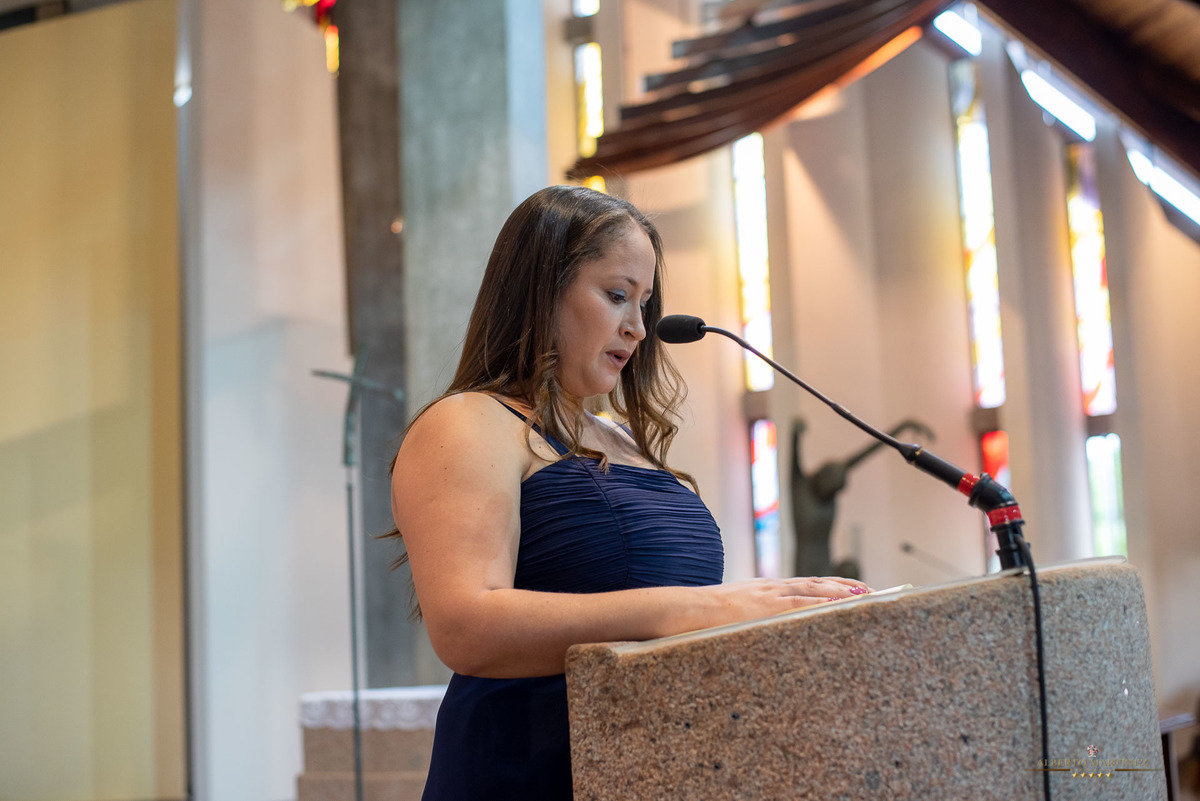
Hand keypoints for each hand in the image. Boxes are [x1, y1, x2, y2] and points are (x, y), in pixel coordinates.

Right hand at [691, 576, 873, 628]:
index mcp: (764, 588)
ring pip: (814, 590)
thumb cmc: (703, 616)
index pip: (804, 583)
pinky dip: (825, 602)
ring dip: (843, 593)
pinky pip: (803, 604)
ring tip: (868, 596)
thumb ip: (750, 613)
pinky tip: (843, 605)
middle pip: (816, 583)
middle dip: (845, 587)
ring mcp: (770, 596)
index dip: (830, 586)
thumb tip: (759, 625)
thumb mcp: (732, 608)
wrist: (685, 609)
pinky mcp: (767, 606)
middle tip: (872, 591)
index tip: (851, 588)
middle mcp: (771, 587)